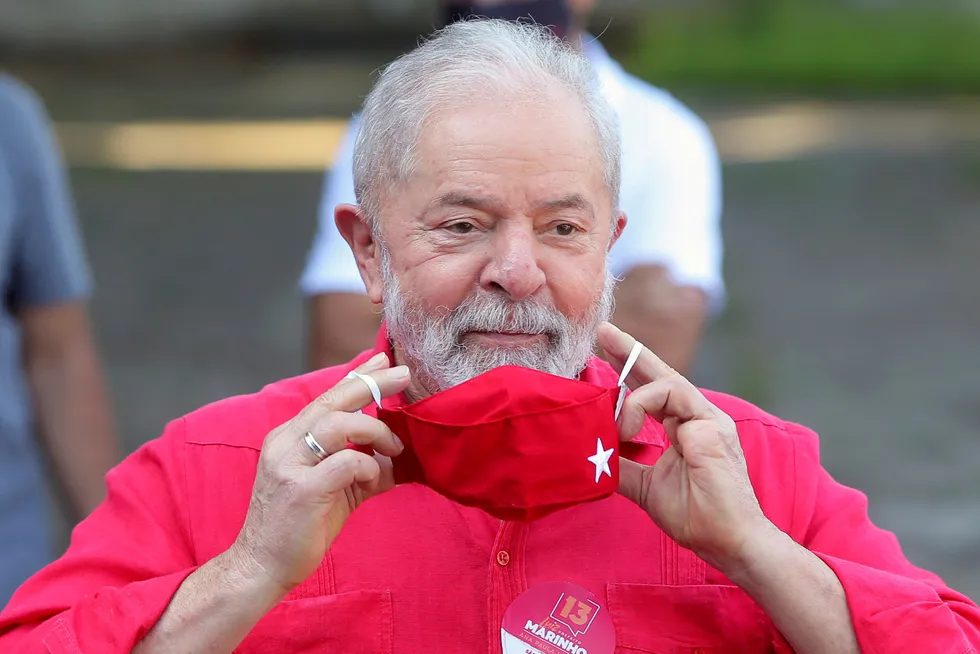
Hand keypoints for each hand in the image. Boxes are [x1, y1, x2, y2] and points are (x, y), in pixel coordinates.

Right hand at [229, 352, 411, 593]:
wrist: (261, 567)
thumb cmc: (299, 526)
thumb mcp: (333, 487)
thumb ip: (359, 465)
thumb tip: (396, 455)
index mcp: (289, 437)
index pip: (327, 397)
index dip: (357, 376)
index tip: (383, 360)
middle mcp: (285, 443)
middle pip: (334, 400)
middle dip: (373, 383)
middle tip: (404, 375)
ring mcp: (290, 465)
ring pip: (341, 424)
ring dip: (377, 431)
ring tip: (394, 448)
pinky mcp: (302, 490)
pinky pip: (348, 462)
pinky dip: (370, 466)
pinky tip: (376, 479)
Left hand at [597, 322, 772, 572]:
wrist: (729, 542)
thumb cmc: (698, 517)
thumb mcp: (648, 487)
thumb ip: (625, 467)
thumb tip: (594, 455)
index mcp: (687, 428)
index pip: (656, 391)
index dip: (632, 370)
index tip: (606, 352)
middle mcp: (700, 418)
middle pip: (663, 374)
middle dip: (632, 351)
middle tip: (603, 331)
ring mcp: (709, 420)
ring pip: (665, 382)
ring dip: (631, 400)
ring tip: (617, 429)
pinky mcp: (711, 426)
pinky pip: (671, 397)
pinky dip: (641, 407)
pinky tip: (628, 431)